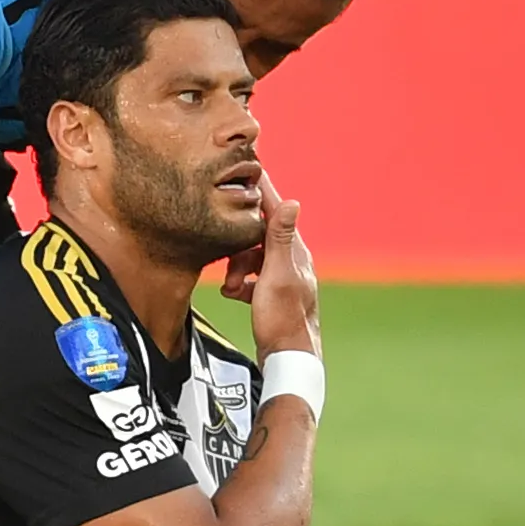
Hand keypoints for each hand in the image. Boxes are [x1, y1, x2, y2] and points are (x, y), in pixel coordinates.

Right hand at [234, 177, 320, 357]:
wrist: (288, 360)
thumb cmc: (283, 320)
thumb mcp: (278, 276)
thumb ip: (281, 239)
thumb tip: (293, 201)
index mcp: (295, 251)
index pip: (276, 209)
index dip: (261, 189)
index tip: (250, 165)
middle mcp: (293, 260)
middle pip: (259, 234)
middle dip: (238, 246)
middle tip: (228, 264)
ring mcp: (284, 277)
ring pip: (252, 257)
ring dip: (237, 269)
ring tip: (231, 287)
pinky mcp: (274, 293)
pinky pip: (252, 277)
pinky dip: (240, 282)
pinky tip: (234, 294)